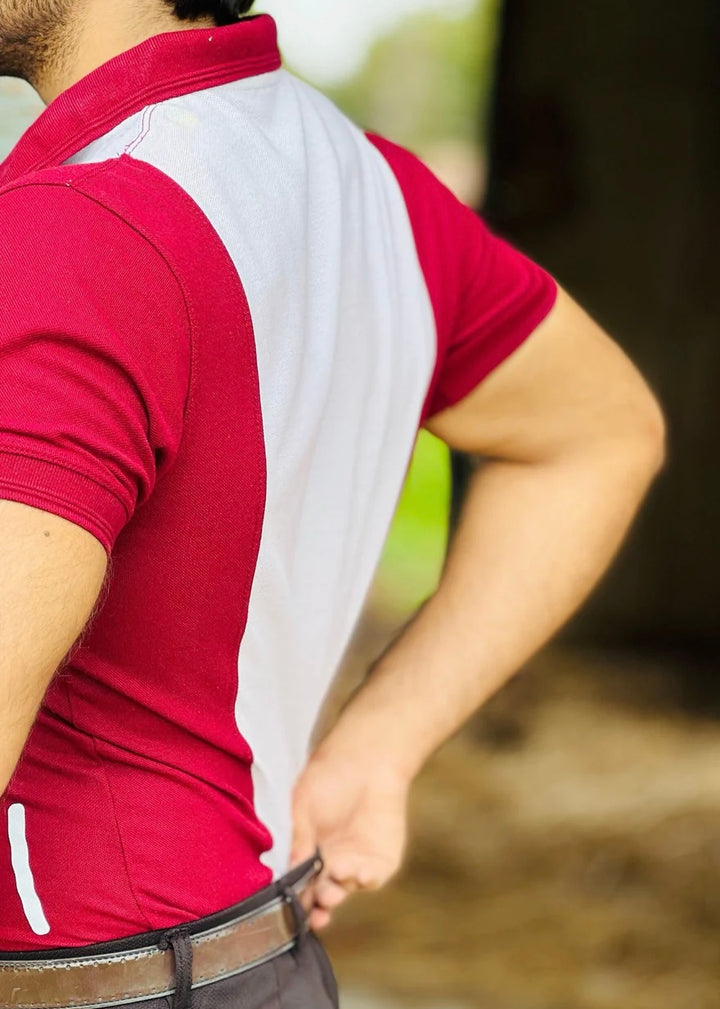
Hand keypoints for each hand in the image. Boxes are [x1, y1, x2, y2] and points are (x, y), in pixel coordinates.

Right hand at [290, 747, 410, 930]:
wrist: (366, 761)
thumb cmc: (327, 778)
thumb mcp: (302, 804)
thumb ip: (297, 836)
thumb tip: (290, 868)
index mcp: (305, 854)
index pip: (296, 885)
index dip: (292, 900)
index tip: (287, 912)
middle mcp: (328, 864)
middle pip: (318, 895)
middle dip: (315, 905)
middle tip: (314, 904)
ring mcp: (354, 864)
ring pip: (343, 889)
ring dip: (335, 894)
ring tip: (331, 891)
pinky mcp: (381, 861)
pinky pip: (372, 878)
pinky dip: (365, 880)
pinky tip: (360, 875)